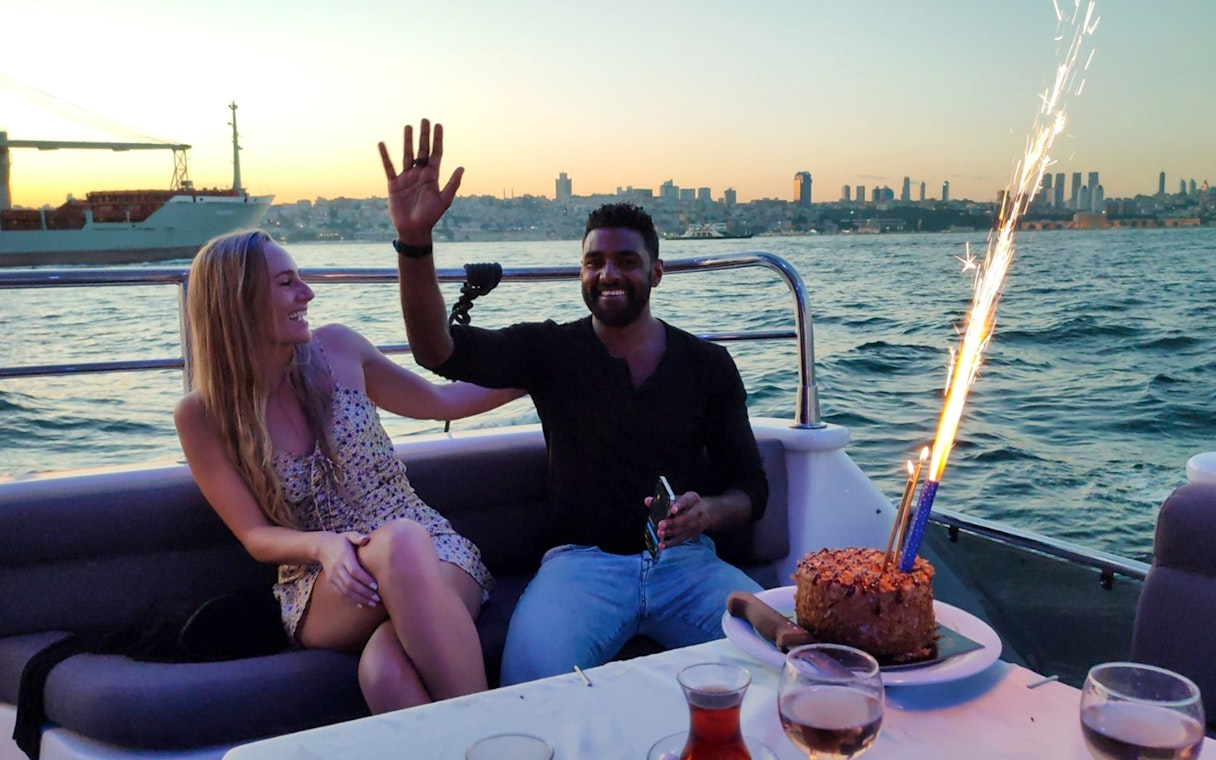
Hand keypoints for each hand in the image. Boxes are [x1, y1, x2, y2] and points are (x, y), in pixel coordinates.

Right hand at [318, 530, 380, 606]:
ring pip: (346, 591)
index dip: (365, 579)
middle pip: (351, 584)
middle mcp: (337, 568)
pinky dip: (352, 600)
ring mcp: (333, 577)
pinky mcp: (331, 582)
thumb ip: (357, 537)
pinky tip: (362, 605)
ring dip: (360, 599)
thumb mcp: (348, 535)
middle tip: (377, 598)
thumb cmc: (341, 541)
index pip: (354, 571)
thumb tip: (366, 539)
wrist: (322, 547)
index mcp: (344, 557)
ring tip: (373, 603)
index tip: (376, 586)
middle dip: (365, 592)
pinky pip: (341, 594)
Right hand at [378, 119, 463, 243]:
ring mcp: (407, 178)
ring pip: (407, 155)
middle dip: (423, 136)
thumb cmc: (430, 217)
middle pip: (422, 150)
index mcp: (432, 176)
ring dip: (407, 141)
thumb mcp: (444, 200)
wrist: (414, 229)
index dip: (437, 140)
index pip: (436, 153)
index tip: (438, 125)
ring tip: (408, 126)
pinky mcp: (394, 184)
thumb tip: (462, 167)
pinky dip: (385, 156)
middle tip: (424, 120)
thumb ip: (452, 184)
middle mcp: (420, 174)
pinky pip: (389, 167)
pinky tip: (382, 144)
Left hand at [654, 490, 708, 547]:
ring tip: (659, 534)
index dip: (679, 505)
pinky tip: (661, 545)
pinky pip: (680, 540)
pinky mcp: (691, 535)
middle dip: (673, 522)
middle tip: (661, 524)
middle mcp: (696, 511)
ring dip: (670, 533)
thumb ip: (662, 500)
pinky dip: (670, 543)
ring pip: (682, 530)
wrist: (707, 513)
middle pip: (685, 518)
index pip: (687, 501)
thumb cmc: (688, 504)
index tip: (672, 510)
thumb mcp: (678, 498)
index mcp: (692, 499)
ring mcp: (695, 525)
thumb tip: (647, 500)